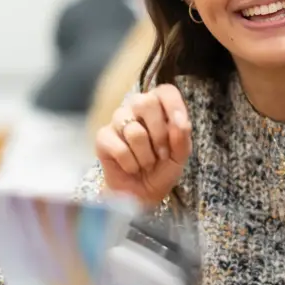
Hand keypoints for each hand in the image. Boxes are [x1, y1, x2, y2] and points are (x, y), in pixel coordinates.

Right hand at [96, 83, 191, 207]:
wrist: (142, 193)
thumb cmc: (163, 169)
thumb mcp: (181, 155)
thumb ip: (182, 137)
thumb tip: (179, 120)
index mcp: (159, 106)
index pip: (165, 91)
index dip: (174, 106)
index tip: (180, 126)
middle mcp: (136, 108)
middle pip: (146, 103)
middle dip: (160, 134)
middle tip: (163, 154)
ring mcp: (117, 121)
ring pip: (134, 131)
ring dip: (146, 155)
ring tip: (147, 163)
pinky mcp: (102, 137)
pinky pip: (119, 148)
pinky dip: (131, 164)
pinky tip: (132, 167)